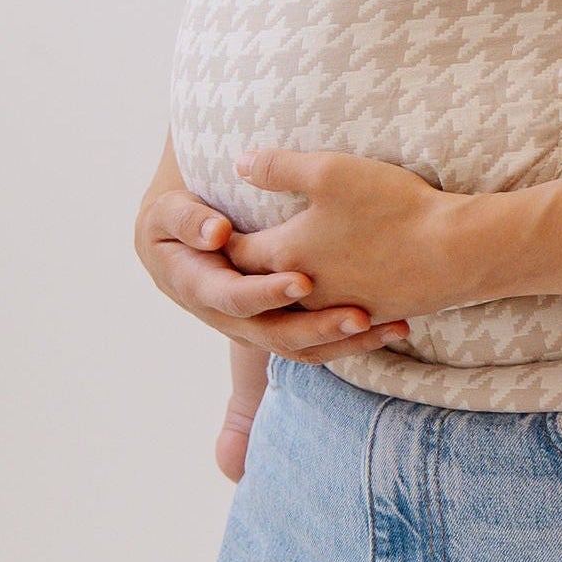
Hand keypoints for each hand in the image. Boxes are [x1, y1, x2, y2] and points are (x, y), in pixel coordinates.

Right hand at [137, 163, 406, 359]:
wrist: (180, 239)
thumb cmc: (176, 217)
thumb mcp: (169, 213)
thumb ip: (187, 218)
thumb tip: (217, 232)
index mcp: (199, 288)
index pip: (234, 297)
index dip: (268, 292)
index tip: (305, 281)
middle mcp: (228, 318)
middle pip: (274, 335)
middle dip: (318, 327)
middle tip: (359, 315)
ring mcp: (255, 327)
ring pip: (301, 348)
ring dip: (344, 341)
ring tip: (387, 326)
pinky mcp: (280, 325)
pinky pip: (317, 343)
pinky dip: (352, 339)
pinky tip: (392, 326)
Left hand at [230, 146, 474, 323]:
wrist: (454, 253)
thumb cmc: (390, 208)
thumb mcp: (330, 172)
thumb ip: (279, 167)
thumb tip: (239, 162)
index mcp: (283, 255)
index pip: (234, 254)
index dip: (219, 239)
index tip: (212, 229)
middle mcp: (303, 291)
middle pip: (259, 288)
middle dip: (244, 275)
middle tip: (233, 260)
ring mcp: (338, 308)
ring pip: (296, 310)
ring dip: (284, 298)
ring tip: (281, 283)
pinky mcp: (371, 316)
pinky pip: (334, 319)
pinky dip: (324, 312)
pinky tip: (333, 299)